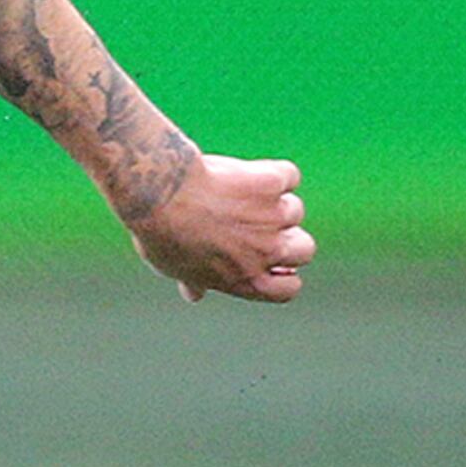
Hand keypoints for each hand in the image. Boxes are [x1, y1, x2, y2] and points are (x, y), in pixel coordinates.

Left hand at [123, 153, 314, 302]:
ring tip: (238, 194)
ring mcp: (272, 216)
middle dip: (289, 236)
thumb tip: (194, 295)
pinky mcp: (270, 182)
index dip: (284, 274)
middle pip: (305, 248)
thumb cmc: (160, 232)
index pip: (289, 288)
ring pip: (294, 209)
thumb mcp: (173, 266)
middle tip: (260, 224)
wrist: (160, 193)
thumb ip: (195, 280)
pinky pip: (289, 176)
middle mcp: (267, 252)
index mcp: (247, 280)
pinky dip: (274, 172)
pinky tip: (247, 171)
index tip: (269, 261)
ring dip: (273, 201)